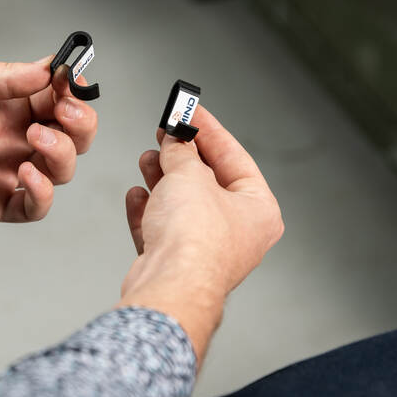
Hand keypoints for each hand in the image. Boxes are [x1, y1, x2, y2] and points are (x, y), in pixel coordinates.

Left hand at [0, 55, 96, 222]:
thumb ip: (6, 77)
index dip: (72, 91)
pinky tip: (25, 173)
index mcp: (7, 104)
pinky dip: (42, 194)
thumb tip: (50, 69)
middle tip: (63, 112)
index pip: (57, 98)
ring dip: (61, 153)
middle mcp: (11, 137)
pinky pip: (33, 207)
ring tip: (35, 138)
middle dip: (80, 124)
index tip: (71, 82)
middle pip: (71, 136)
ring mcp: (3, 171)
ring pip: (59, 170)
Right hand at [120, 106, 282, 361]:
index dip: (209, 129)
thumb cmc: (195, 242)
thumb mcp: (189, 175)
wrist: (170, 285)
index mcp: (258, 209)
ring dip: (162, 180)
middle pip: (208, 181)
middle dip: (182, 156)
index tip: (191, 111)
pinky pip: (163, 228)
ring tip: (148, 160)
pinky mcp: (177, 262)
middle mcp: (238, 231)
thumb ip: (181, 151)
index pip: (235, 157)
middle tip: (166, 134)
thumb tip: (176, 140)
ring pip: (183, 204)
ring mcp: (207, 248)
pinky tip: (137, 195)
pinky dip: (149, 210)